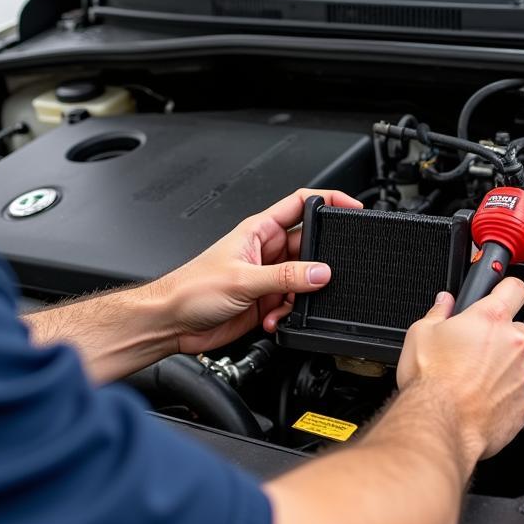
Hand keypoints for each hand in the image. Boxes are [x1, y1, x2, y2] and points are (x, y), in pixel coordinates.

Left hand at [152, 188, 362, 354]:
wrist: (171, 322)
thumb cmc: (190, 289)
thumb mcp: (242, 279)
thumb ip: (285, 277)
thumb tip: (321, 272)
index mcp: (259, 229)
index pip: (301, 204)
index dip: (329, 201)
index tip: (353, 208)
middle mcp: (265, 250)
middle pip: (309, 248)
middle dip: (318, 266)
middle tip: (320, 279)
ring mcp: (267, 276)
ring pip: (304, 280)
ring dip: (299, 298)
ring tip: (282, 307)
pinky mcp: (265, 301)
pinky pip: (292, 305)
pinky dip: (288, 315)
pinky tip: (273, 320)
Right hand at [396, 279, 523, 461]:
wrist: (439, 424)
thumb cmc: (431, 380)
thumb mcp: (420, 333)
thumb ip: (438, 312)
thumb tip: (444, 303)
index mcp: (490, 319)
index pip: (514, 288)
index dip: (506, 289)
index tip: (500, 294)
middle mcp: (513, 343)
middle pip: (517, 329)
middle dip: (500, 336)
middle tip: (474, 349)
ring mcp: (523, 374)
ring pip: (518, 363)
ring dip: (502, 367)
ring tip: (472, 380)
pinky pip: (518, 392)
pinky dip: (504, 394)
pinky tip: (480, 399)